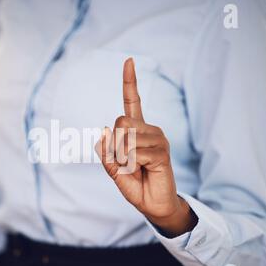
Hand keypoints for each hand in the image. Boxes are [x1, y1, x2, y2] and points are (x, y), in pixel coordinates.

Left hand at [95, 58, 196, 236]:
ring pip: (125, 139)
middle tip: (126, 163)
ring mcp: (158, 139)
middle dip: (115, 146)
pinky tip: (144, 170)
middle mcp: (149, 129)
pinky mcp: (162, 151)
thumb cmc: (134, 184)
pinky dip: (131, 165)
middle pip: (120, 123)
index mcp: (136, 130)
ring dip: (123, 159)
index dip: (130, 82)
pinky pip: (134, 153)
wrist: (153, 204)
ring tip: (137, 168)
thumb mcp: (113, 169)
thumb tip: (104, 130)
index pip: (133, 101)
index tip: (129, 61)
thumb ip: (106, 152)